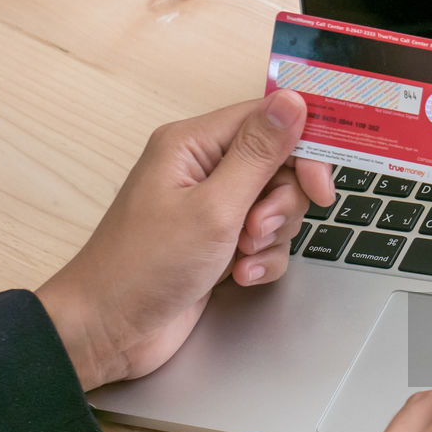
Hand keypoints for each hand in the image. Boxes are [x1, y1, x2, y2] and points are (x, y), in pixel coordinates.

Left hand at [36, 90, 334, 390]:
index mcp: (193, 144)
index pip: (268, 121)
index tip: (321, 189)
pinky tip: (239, 277)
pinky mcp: (220, 243)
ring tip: (242, 257)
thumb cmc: (145, 266)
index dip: (303, 150)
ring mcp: (212, 208)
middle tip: (257, 230)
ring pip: (276, 207)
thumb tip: (292, 100)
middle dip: (281, 204)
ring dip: (271, 237)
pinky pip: (265, 242)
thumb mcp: (214, 207)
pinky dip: (261, 261)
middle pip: (279, 167)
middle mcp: (203, 169)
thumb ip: (259, 153)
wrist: (111, 330)